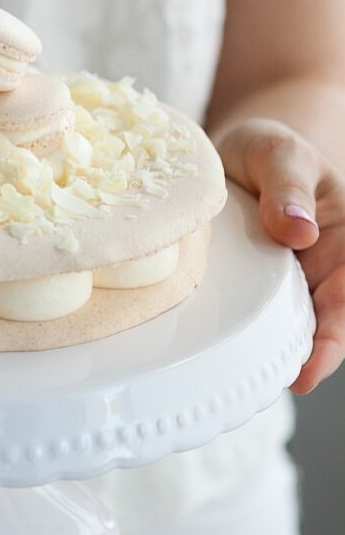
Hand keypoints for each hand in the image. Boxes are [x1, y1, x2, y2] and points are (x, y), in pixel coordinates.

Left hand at [218, 117, 344, 393]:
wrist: (237, 148)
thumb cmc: (269, 148)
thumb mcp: (279, 152)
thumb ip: (288, 186)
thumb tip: (299, 230)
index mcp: (343, 246)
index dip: (332, 342)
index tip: (308, 372)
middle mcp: (317, 274)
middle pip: (316, 331)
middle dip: (294, 363)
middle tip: (256, 387)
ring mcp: (281, 286)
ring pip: (279, 333)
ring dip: (261, 357)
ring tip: (226, 382)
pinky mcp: (246, 290)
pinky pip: (243, 321)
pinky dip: (230, 339)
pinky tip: (204, 354)